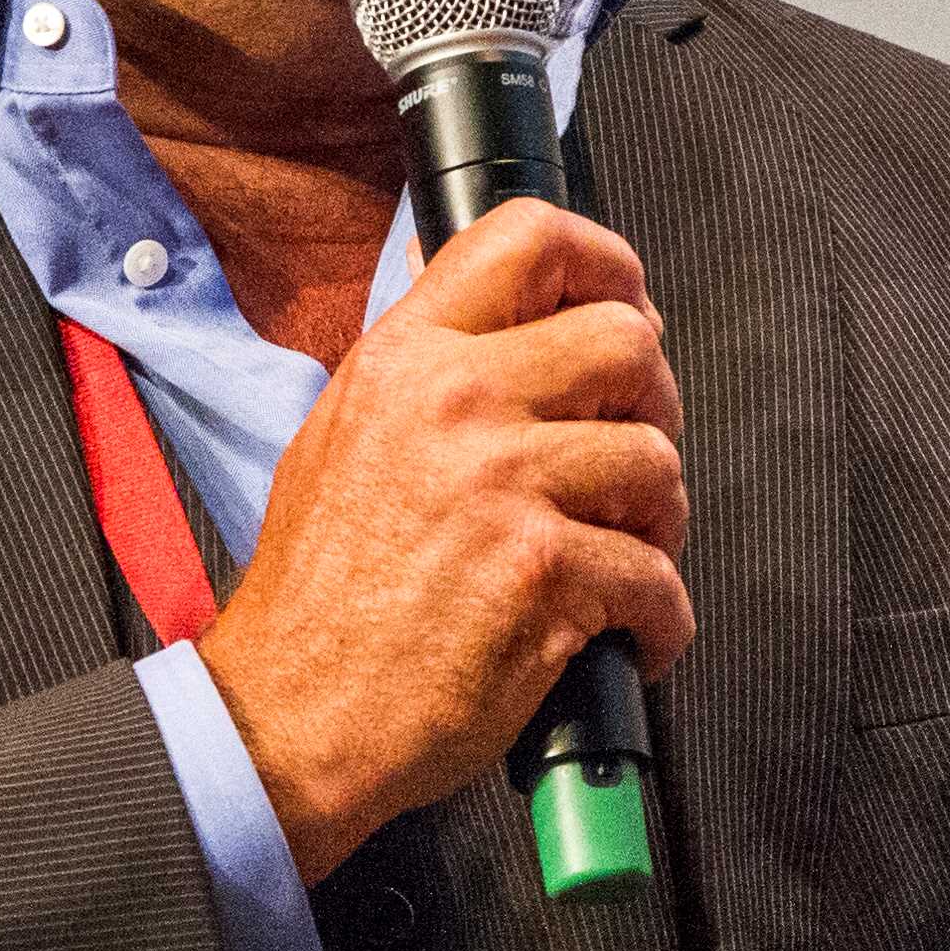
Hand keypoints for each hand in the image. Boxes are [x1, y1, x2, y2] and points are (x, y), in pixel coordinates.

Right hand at [198, 199, 695, 879]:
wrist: (289, 713)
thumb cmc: (316, 597)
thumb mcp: (341, 435)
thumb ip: (422, 369)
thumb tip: (500, 309)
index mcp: (405, 358)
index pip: (527, 237)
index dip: (607, 263)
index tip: (630, 307)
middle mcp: (456, 403)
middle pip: (627, 340)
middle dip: (654, 404)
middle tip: (630, 457)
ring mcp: (502, 484)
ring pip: (657, 462)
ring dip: (659, 522)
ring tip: (621, 559)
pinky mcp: (542, 572)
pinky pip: (658, 578)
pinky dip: (660, 621)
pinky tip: (626, 637)